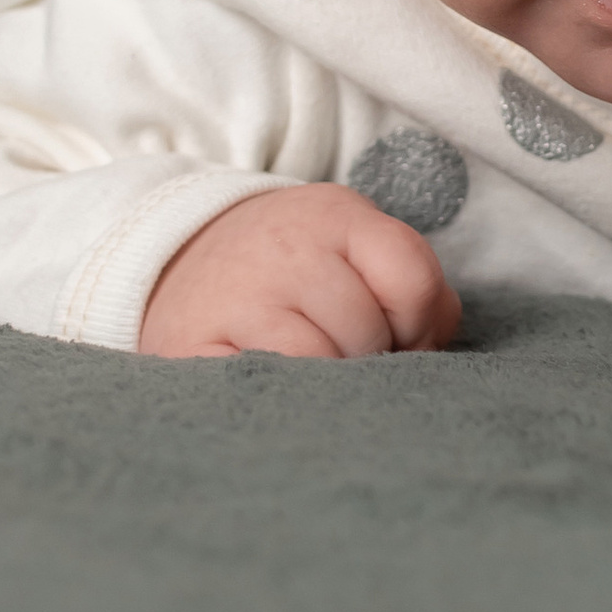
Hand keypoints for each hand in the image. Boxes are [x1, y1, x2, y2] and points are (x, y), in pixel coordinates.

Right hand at [139, 184, 461, 359]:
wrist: (178, 256)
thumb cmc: (292, 263)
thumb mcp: (354, 243)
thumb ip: (411, 281)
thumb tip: (433, 342)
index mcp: (336, 216)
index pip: (413, 279)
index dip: (419, 324)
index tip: (399, 336)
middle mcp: (287, 249)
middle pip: (368, 333)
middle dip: (368, 359)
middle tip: (343, 353)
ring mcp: (241, 297)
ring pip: (323, 365)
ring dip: (328, 382)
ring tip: (310, 367)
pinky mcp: (198, 347)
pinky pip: (272, 385)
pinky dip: (285, 394)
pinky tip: (278, 380)